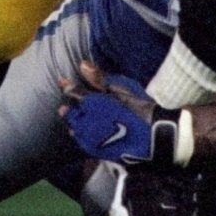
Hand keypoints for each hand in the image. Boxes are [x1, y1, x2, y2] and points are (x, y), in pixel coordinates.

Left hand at [59, 59, 189, 168]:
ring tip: (75, 121)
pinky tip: (85, 134)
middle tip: (64, 107)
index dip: (67, 87)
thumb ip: (99, 77)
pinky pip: (83, 142)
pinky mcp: (97, 151)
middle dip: (68, 109)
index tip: (62, 82)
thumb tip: (82, 64)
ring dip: (74, 123)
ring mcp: (91, 138)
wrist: (154, 135)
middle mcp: (87, 121)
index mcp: (92, 103)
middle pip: (71, 114)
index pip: (73, 93)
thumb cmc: (140, 106)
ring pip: (75, 129)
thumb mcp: (122, 87)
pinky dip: (81, 136)